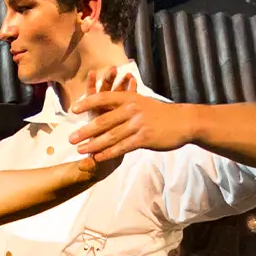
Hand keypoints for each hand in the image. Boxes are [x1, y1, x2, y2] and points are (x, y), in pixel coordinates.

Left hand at [65, 68, 195, 161]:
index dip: (87, 103)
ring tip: (80, 150)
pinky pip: (122, 147)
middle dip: (85, 130)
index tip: (73, 110)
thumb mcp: (142, 102)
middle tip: (71, 138)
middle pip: (103, 120)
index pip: (103, 98)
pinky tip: (98, 157)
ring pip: (111, 136)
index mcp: (130, 98)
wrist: (184, 121)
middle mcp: (132, 109)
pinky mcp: (144, 138)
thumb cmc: (161, 113)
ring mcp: (138, 124)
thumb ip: (125, 104)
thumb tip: (108, 106)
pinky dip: (108, 153)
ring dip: (93, 145)